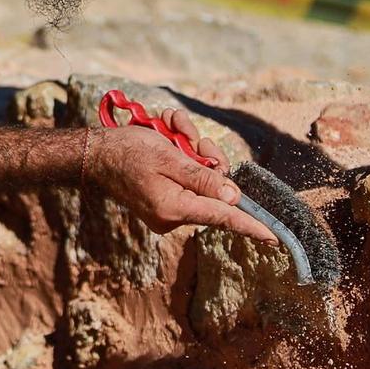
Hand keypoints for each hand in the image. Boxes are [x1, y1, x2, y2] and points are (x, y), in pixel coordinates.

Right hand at [90, 122, 278, 243]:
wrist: (94, 153)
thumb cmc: (126, 152)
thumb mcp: (168, 158)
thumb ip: (203, 179)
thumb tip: (234, 198)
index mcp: (175, 208)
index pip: (224, 218)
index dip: (253, 226)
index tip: (276, 240)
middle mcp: (174, 215)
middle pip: (214, 190)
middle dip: (208, 158)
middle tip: (191, 137)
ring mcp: (168, 210)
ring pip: (201, 179)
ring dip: (192, 150)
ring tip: (171, 128)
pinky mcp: (164, 201)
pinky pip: (186, 180)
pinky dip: (181, 156)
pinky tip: (166, 133)